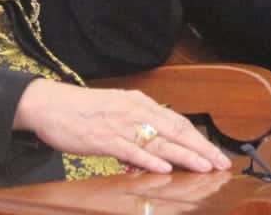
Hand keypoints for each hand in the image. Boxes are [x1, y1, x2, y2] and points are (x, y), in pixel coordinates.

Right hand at [13, 79, 232, 174]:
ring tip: (204, 167)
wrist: (50, 104)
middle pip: (175, 130)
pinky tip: (165, 167)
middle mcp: (134, 111)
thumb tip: (158, 149)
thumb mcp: (116, 112)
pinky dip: (149, 159)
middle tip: (221, 163)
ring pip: (159, 140)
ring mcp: (120, 124)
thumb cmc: (83, 110)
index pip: (178, 122)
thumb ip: (138, 129)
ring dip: (184, 155)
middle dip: (201, 149)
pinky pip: (131, 149)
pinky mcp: (103, 138)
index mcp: (140, 103)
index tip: (217, 154)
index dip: (200, 139)